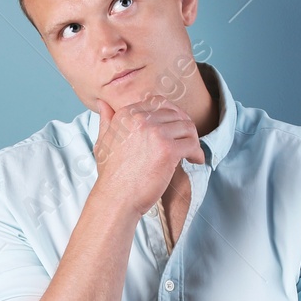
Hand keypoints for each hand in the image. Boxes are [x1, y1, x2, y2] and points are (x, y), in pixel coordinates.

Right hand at [91, 97, 203, 215]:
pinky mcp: (168, 150)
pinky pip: (192, 145)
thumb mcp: (103, 141)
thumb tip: (102, 103)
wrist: (116, 197)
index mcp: (127, 114)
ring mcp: (156, 133)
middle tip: (187, 141)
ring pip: (187, 128)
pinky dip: (197, 153)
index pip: (159, 103)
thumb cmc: (111, 175)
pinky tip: (195, 160)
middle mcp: (141, 119)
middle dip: (185, 127)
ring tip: (192, 152)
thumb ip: (106, 120)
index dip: (172, 114)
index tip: (175, 128)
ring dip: (193, 140)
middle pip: (176, 114)